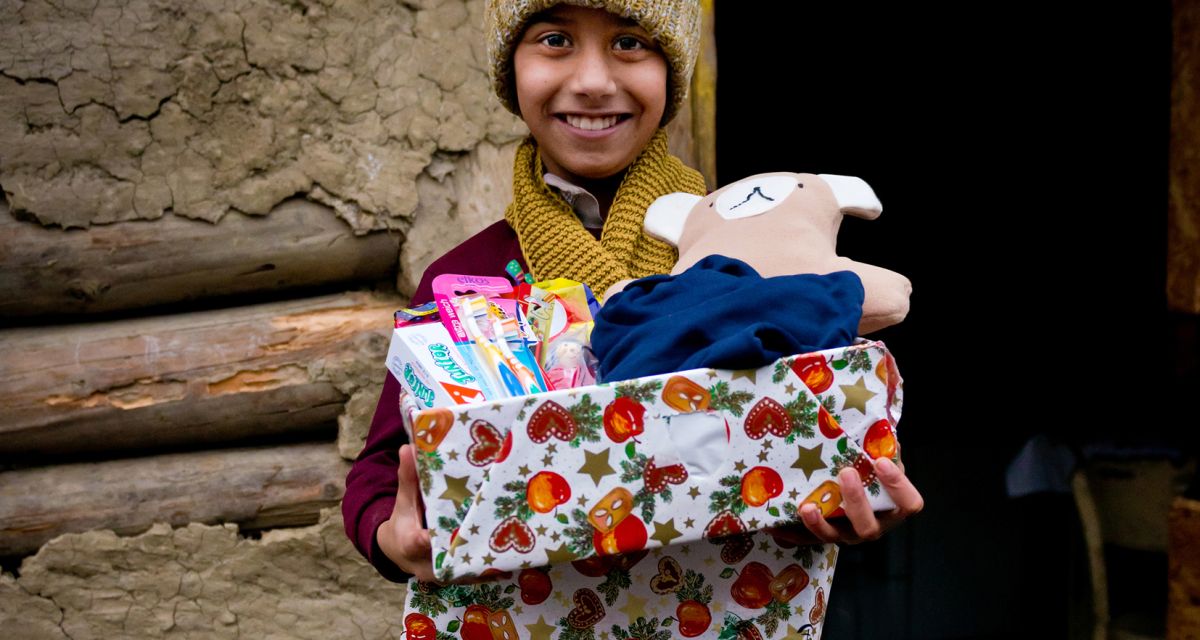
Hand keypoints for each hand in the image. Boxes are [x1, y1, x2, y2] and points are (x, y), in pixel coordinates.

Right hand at [376, 444, 509, 583]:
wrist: (398, 550)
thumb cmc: (403, 521)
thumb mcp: (404, 500)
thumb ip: (409, 477)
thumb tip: (408, 448)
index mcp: (409, 544)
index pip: (418, 542)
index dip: (433, 537)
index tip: (450, 530)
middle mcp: (425, 566)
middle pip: (449, 558)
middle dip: (471, 544)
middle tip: (496, 527)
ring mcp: (442, 576)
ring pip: (465, 570)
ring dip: (486, 556)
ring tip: (512, 540)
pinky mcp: (455, 579)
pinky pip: (473, 573)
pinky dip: (489, 564)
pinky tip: (510, 552)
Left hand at [766, 452, 923, 545]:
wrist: (846, 488)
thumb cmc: (866, 470)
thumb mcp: (876, 456)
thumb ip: (880, 444)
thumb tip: (877, 422)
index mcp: (891, 506)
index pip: (908, 504)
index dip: (898, 486)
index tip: (881, 462)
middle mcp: (871, 525)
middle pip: (870, 527)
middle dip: (857, 502)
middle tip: (845, 473)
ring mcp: (845, 533)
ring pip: (835, 537)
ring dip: (821, 524)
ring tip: (807, 506)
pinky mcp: (822, 535)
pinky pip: (804, 539)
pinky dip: (789, 532)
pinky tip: (773, 525)